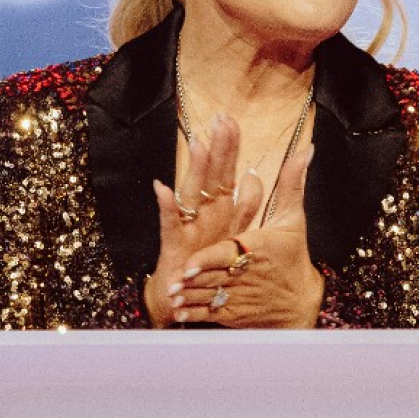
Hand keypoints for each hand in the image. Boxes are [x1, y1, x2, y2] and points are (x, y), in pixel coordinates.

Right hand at [144, 115, 261, 326]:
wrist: (182, 299)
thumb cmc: (206, 262)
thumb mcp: (232, 234)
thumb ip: (246, 204)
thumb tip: (255, 176)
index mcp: (220, 208)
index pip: (227, 170)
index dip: (230, 147)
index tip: (231, 120)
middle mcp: (204, 213)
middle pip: (213, 174)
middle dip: (218, 147)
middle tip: (221, 118)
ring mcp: (188, 227)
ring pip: (192, 192)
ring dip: (195, 169)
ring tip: (199, 142)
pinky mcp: (175, 246)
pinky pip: (170, 224)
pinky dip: (166, 208)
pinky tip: (163, 190)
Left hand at [166, 145, 323, 327]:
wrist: (300, 302)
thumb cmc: (292, 256)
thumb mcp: (293, 219)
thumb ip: (291, 183)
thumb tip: (305, 150)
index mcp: (256, 248)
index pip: (229, 253)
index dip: (210, 259)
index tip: (191, 263)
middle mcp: (246, 273)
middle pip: (217, 273)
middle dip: (197, 277)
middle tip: (178, 276)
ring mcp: (239, 296)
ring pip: (210, 295)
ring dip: (192, 296)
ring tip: (174, 294)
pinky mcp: (234, 314)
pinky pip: (211, 314)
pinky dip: (195, 313)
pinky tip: (179, 311)